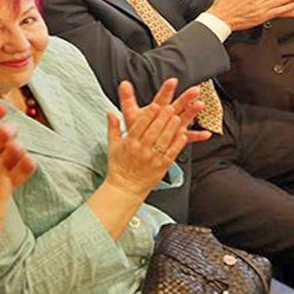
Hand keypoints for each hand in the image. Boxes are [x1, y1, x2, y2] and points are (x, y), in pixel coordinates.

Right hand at [104, 80, 209, 197]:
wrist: (125, 188)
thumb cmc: (118, 167)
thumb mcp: (112, 146)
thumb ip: (113, 127)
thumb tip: (110, 113)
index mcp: (130, 143)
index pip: (140, 126)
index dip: (149, 115)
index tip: (155, 106)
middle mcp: (142, 150)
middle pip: (154, 131)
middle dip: (163, 118)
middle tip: (170, 107)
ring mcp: (152, 158)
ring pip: (163, 140)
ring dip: (171, 128)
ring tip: (177, 117)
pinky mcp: (161, 166)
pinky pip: (171, 154)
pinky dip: (177, 144)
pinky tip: (183, 135)